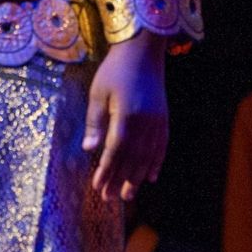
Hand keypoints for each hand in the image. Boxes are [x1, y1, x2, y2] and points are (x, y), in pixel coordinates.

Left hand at [82, 33, 168, 201]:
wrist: (143, 52)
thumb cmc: (114, 71)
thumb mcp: (98, 93)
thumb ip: (95, 122)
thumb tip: (88, 150)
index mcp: (127, 116)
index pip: (115, 150)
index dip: (107, 170)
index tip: (98, 186)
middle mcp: (146, 122)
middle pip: (132, 158)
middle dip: (120, 180)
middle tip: (110, 198)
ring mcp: (158, 122)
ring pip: (147, 156)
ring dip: (137, 177)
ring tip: (129, 196)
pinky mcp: (164, 119)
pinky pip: (161, 147)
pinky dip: (155, 163)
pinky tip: (150, 177)